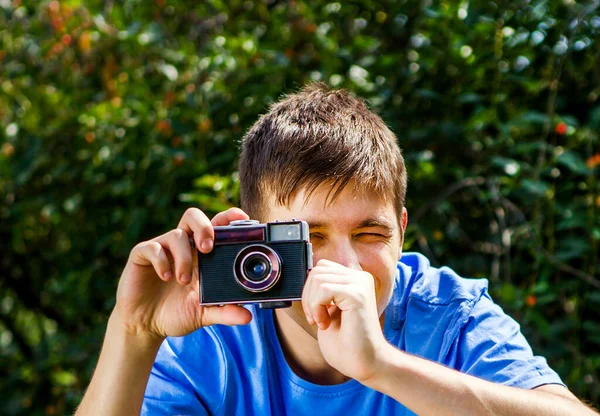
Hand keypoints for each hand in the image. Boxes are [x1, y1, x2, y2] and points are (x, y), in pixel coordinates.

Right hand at [113, 207, 252, 341]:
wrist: (146, 325)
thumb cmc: (176, 313)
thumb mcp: (204, 314)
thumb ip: (225, 313)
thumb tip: (247, 318)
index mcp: (202, 254)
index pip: (216, 226)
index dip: (228, 217)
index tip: (242, 218)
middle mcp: (184, 246)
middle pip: (194, 217)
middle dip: (204, 227)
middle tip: (208, 248)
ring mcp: (163, 248)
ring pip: (176, 234)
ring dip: (183, 257)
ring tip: (183, 281)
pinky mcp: (142, 255)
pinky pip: (152, 247)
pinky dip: (161, 261)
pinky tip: (166, 277)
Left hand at [301, 259, 387, 382]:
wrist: (364, 364)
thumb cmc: (346, 343)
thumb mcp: (328, 310)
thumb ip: (322, 291)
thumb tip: (308, 277)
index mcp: (354, 280)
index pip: (322, 267)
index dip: (310, 290)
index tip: (314, 313)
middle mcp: (360, 278)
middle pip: (318, 270)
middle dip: (308, 296)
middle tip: (315, 319)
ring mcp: (360, 284)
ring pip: (318, 278)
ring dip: (312, 304)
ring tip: (322, 322)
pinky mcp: (358, 294)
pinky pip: (324, 289)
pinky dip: (317, 307)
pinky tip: (325, 323)